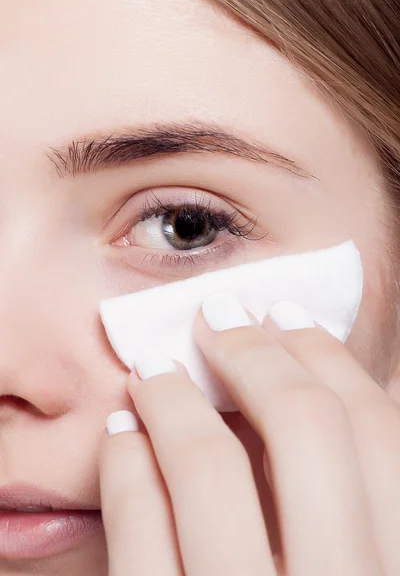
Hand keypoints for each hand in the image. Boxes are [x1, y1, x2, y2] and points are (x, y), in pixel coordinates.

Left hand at [98, 295, 397, 574]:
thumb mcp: (355, 565)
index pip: (381, 435)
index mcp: (391, 572)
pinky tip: (121, 438)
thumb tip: (305, 389)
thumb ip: (345, 499)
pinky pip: (135, 532)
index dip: (331, 357)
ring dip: (173, 397)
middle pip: (304, 427)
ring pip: (208, 469)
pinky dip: (124, 468)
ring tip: (152, 368)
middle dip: (255, 353)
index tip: (287, 315)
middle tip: (216, 314)